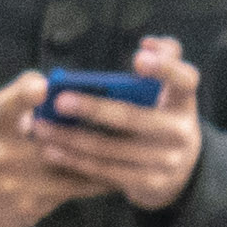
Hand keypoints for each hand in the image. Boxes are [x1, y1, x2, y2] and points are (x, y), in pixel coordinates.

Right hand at [0, 67, 110, 226]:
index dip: (26, 95)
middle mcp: (3, 156)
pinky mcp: (28, 209)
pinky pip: (69, 195)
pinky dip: (90, 186)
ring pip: (71, 174)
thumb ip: (22, 91)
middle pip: (55, 145)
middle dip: (89, 138)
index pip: (10, 106)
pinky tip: (110, 179)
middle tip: (125, 130)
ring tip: (130, 157)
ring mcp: (16, 186)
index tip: (42, 88)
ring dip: (100, 166)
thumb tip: (51, 80)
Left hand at [34, 36, 207, 213]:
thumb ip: (164, 59)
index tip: (137, 58)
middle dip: (94, 109)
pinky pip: (106, 172)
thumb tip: (147, 43)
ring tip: (41, 128)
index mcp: (184, 101)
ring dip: (72, 138)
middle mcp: (180, 131)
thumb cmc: (162, 117)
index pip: (185, 79)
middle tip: (60, 101)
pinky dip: (76, 161)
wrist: (180, 171)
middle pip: (134, 118)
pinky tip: (52, 151)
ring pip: (111, 148)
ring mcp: (166, 160)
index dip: (165, 68)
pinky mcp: (149, 183)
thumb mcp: (170, 92)